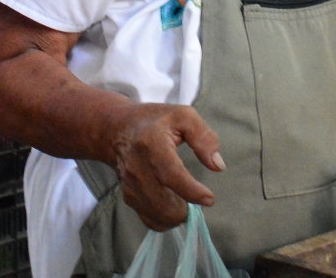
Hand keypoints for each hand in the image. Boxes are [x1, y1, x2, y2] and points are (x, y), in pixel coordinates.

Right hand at [110, 103, 224, 230]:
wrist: (118, 130)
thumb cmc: (156, 122)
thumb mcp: (184, 116)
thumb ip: (204, 138)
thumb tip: (218, 166)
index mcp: (152, 144)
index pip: (171, 174)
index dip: (191, 191)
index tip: (209, 198)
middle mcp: (137, 168)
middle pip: (163, 204)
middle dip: (187, 209)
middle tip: (200, 197)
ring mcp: (130, 185)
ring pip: (158, 216)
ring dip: (178, 216)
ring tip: (188, 201)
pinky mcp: (128, 197)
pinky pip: (150, 220)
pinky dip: (166, 220)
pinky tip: (175, 207)